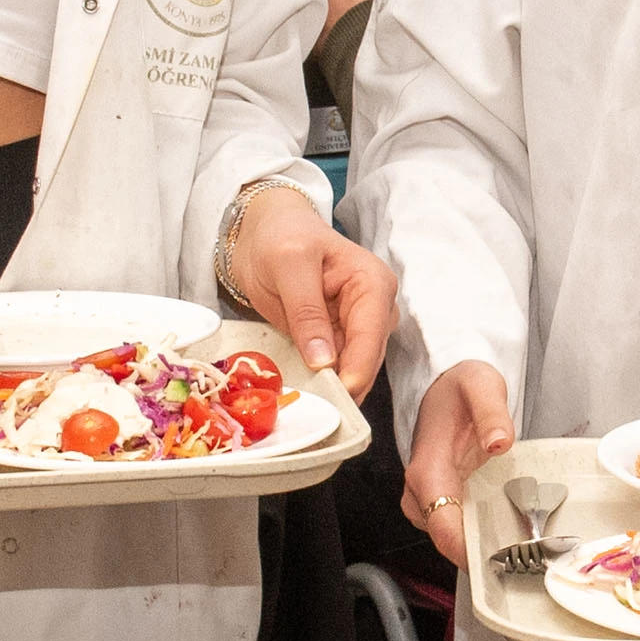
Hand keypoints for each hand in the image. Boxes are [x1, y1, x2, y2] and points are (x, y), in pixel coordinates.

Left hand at [224, 184, 394, 395]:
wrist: (264, 230)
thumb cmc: (281, 236)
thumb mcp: (288, 264)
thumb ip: (307, 310)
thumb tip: (324, 360)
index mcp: (372, 282)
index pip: (371, 334)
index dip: (357, 369)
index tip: (340, 395)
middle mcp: (374, 308)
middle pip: (367, 359)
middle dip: (346, 384)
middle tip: (321, 409)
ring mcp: (357, 327)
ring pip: (353, 370)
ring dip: (332, 387)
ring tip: (309, 403)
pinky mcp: (337, 340)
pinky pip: (333, 369)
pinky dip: (319, 382)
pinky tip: (303, 391)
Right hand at [404, 359, 516, 564]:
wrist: (443, 385)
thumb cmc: (458, 387)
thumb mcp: (480, 385)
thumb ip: (491, 412)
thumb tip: (498, 441)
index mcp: (428, 471)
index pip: (443, 529)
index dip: (471, 553)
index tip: (506, 562)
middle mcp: (422, 493)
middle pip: (449, 542)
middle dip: (486, 555)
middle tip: (529, 558)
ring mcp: (429, 500)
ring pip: (454, 539)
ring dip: (486, 546)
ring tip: (527, 546)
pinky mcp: (440, 502)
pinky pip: (459, 529)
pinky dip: (483, 534)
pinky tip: (511, 532)